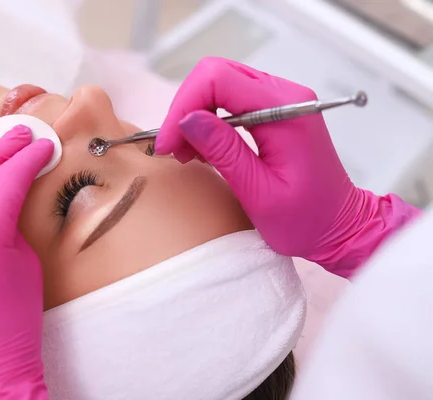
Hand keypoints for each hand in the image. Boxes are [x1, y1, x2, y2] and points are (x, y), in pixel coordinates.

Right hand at [155, 57, 419, 275]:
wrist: (340, 226)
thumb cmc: (307, 219)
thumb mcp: (260, 193)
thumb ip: (224, 152)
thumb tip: (187, 120)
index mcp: (286, 110)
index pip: (218, 79)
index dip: (184, 107)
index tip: (168, 144)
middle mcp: (284, 94)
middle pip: (216, 74)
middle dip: (185, 109)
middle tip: (173, 148)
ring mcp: (280, 99)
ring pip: (219, 84)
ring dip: (194, 115)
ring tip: (186, 153)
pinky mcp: (274, 110)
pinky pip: (230, 99)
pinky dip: (208, 120)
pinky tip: (204, 148)